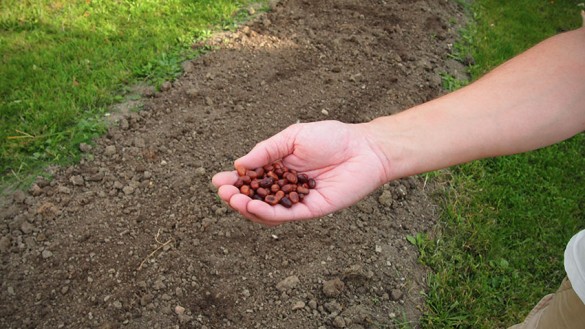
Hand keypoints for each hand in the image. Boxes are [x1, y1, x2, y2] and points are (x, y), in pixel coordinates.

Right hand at [212, 120, 390, 224]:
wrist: (364, 148)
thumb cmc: (331, 138)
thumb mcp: (292, 137)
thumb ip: (267, 151)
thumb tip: (239, 164)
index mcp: (279, 168)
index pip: (251, 179)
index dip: (234, 181)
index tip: (217, 181)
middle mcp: (285, 187)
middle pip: (255, 198)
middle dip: (236, 197)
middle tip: (224, 193)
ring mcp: (297, 200)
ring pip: (267, 212)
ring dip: (248, 208)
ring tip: (234, 200)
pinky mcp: (310, 210)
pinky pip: (285, 215)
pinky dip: (267, 213)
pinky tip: (253, 206)